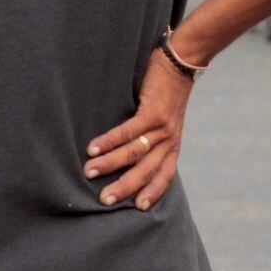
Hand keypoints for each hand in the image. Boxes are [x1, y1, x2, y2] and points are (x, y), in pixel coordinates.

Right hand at [84, 47, 194, 210]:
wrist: (181, 62)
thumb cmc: (167, 90)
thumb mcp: (165, 118)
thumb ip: (152, 135)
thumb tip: (128, 150)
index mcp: (173, 144)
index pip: (165, 175)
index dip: (153, 192)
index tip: (138, 208)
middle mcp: (170, 140)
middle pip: (147, 170)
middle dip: (125, 186)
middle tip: (104, 200)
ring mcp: (162, 127)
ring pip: (134, 153)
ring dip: (110, 164)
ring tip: (89, 171)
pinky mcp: (152, 112)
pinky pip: (127, 132)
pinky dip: (109, 141)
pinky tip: (93, 148)